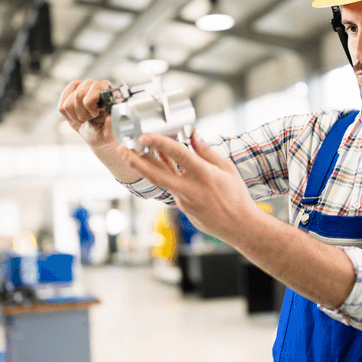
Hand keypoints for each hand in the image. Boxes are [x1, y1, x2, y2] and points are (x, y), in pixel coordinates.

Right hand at [57, 79, 142, 183]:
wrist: (96, 135)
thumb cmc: (105, 132)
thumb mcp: (111, 132)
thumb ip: (112, 123)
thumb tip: (112, 114)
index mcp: (108, 91)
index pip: (94, 88)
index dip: (91, 103)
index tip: (96, 114)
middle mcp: (95, 85)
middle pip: (79, 94)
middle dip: (84, 111)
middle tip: (91, 118)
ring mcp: (81, 88)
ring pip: (69, 101)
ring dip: (76, 114)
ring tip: (85, 118)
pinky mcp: (69, 94)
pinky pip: (61, 104)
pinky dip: (68, 115)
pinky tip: (77, 116)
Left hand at [123, 131, 261, 243]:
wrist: (239, 226)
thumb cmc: (236, 196)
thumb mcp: (226, 168)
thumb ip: (206, 152)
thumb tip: (193, 134)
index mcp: (204, 175)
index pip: (178, 154)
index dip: (160, 143)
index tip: (145, 135)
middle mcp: (191, 189)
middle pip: (157, 175)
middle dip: (137, 162)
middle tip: (122, 150)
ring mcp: (184, 201)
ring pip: (161, 180)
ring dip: (146, 166)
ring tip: (132, 153)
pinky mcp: (182, 208)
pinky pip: (171, 187)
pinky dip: (165, 174)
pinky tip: (158, 163)